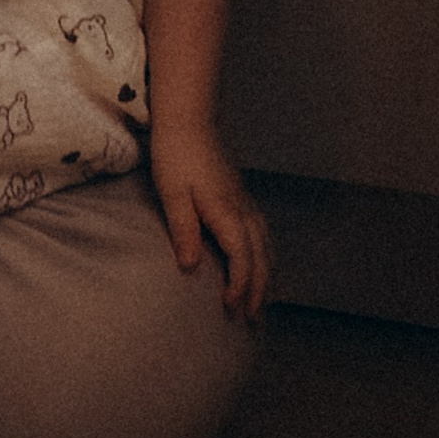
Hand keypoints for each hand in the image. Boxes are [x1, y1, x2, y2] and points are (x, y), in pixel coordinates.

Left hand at [146, 120, 271, 320]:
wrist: (188, 119)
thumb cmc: (175, 155)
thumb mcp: (172, 193)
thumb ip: (184, 230)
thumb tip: (191, 267)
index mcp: (226, 211)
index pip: (242, 257)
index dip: (240, 284)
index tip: (231, 307)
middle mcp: (243, 208)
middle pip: (261, 256)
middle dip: (258, 289)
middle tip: (250, 318)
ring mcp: (245, 201)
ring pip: (266, 244)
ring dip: (266, 274)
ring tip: (260, 300)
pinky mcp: (241, 196)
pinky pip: (262, 232)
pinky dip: (265, 254)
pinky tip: (259, 261)